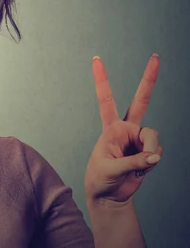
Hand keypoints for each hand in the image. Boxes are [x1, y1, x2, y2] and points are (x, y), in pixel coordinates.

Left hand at [84, 54, 162, 205]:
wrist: (109, 195)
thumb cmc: (100, 178)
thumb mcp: (110, 169)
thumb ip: (134, 161)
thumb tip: (155, 155)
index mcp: (110, 127)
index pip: (105, 98)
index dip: (102, 79)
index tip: (96, 58)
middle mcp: (126, 128)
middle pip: (141, 100)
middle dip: (149, 78)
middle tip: (156, 57)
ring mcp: (139, 138)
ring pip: (153, 137)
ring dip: (149, 152)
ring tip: (137, 165)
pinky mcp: (149, 150)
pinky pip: (157, 152)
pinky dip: (151, 162)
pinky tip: (141, 168)